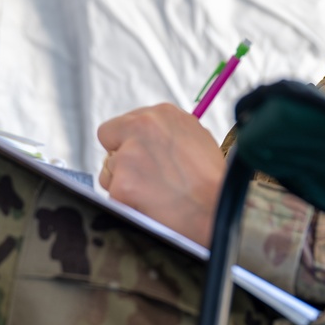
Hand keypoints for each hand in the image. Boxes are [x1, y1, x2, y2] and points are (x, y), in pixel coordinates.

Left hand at [97, 103, 225, 246]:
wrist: (217, 211)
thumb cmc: (214, 182)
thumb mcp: (197, 139)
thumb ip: (168, 134)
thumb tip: (150, 140)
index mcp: (163, 113)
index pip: (127, 122)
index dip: (133, 141)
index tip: (145, 156)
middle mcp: (144, 125)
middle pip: (109, 136)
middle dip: (120, 156)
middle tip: (141, 177)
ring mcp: (130, 154)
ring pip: (108, 169)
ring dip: (123, 183)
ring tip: (153, 195)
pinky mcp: (122, 183)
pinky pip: (111, 195)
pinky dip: (125, 204)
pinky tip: (148, 206)